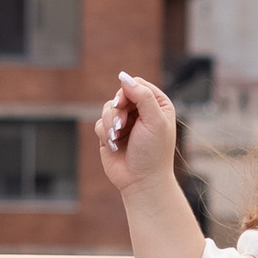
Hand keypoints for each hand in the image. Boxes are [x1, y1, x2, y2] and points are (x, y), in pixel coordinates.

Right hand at [95, 69, 177, 192]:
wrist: (141, 181)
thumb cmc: (153, 153)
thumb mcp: (154, 121)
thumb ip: (142, 96)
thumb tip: (123, 76)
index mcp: (157, 105)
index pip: (137, 84)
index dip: (127, 92)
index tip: (125, 105)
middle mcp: (141, 111)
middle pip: (119, 95)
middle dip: (117, 111)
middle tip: (121, 126)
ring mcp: (125, 123)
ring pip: (107, 108)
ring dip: (110, 123)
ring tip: (117, 138)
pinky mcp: (111, 134)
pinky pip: (99, 123)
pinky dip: (104, 134)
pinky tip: (114, 146)